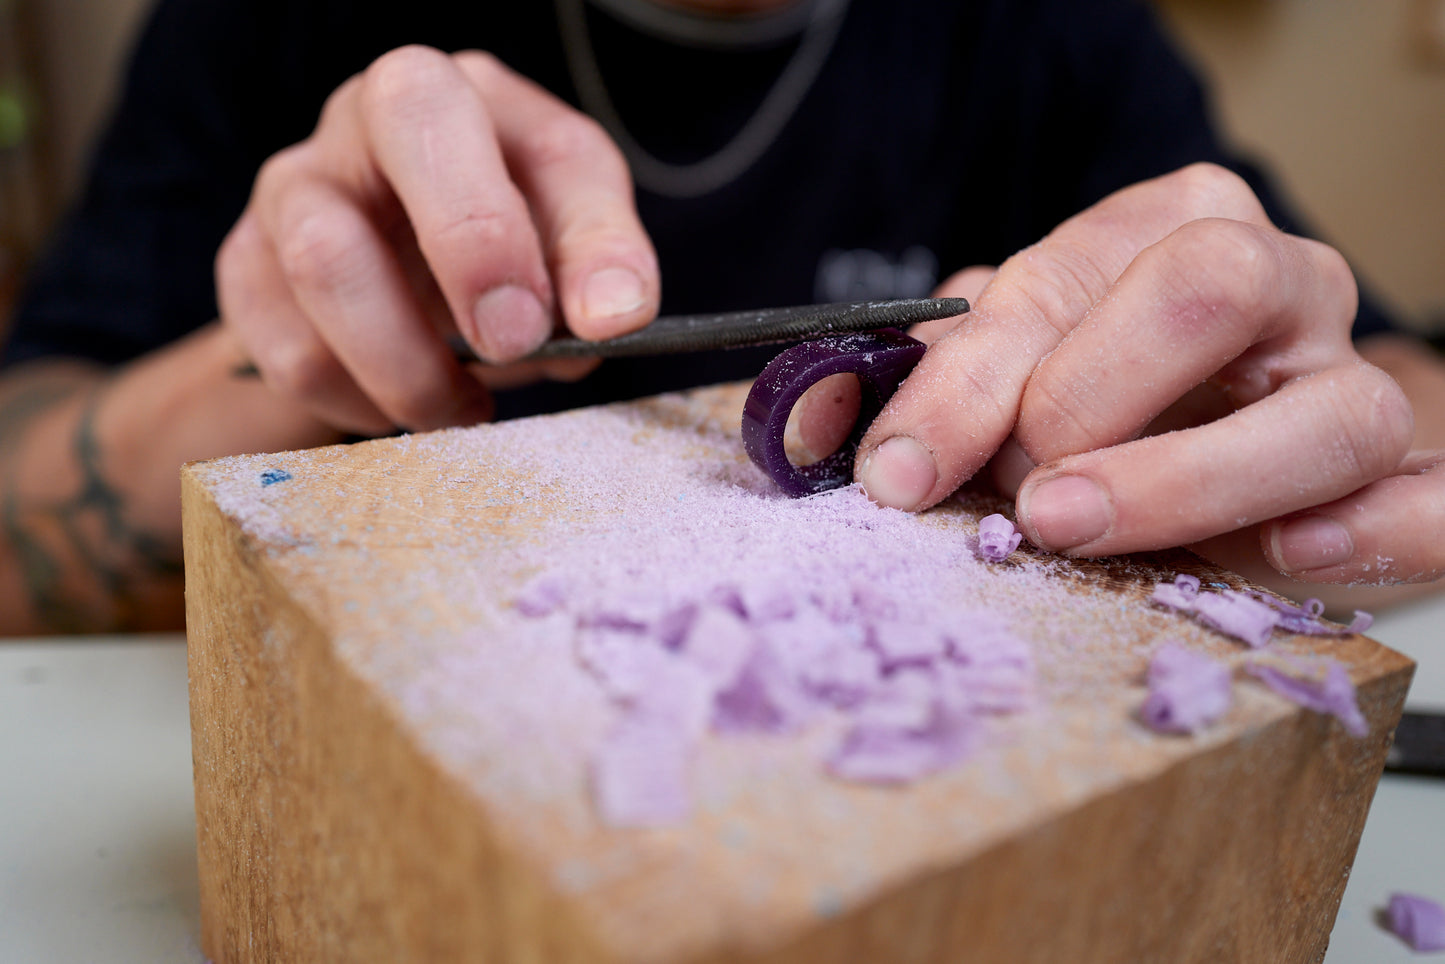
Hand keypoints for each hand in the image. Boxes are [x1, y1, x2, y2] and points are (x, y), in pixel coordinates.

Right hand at [216, 46, 659, 435]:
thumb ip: (601, 265)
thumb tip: (613, 317)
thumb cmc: (504, 252)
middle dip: (472, 250)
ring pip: (327, 260)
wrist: (397, 294)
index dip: (553, 225)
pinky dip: (359, 403)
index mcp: (466, 97)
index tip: (591, 322)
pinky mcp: (247, 268)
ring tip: (464, 409)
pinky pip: (290, 350)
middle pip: (402, 124)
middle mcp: (370, 115)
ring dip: (410, 365)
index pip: (502, 123)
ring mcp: (295, 186)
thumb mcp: (571, 243)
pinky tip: (402, 412)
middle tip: (514, 348)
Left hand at [852, 163, 1442, 588]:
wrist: (1221, 442)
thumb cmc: (1093, 405)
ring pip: (1323, 410)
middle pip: (1206, 288)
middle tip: (1011, 489)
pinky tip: (1291, 557)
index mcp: (1169, 231)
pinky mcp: (1402, 484)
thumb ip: (916, 385)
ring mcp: (1346, 383)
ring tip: (1077, 526)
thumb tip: (801, 416)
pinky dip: (1379, 529)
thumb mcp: (996, 376)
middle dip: (1084, 393)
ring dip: (1190, 478)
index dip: (972, 378)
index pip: (1069, 274)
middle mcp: (1276, 286)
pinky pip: (1434, 500)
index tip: (901, 470)